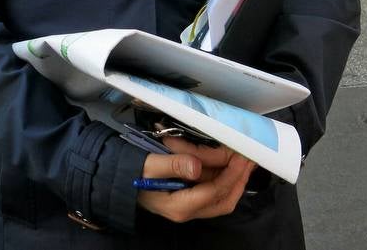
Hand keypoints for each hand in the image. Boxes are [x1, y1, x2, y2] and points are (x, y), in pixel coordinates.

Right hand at [136, 140, 254, 222]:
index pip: (213, 191)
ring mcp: (189, 206)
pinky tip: (230, 164)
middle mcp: (188, 211)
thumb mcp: (149, 165)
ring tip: (245, 160)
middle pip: (223, 200)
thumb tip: (196, 167)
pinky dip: (225, 179)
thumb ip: (173, 165)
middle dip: (239, 179)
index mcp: (179, 206)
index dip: (230, 173)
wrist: (116, 180)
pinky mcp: (188, 198)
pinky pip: (213, 192)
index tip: (240, 155)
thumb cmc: (131, 172)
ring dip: (235, 179)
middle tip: (250, 159)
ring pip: (221, 198)